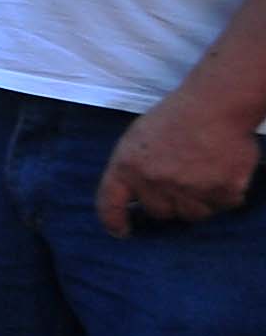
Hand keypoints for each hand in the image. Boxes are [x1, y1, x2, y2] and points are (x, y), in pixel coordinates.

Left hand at [99, 82, 263, 234]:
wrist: (216, 105)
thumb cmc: (176, 117)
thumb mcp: (138, 139)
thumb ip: (132, 168)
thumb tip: (133, 196)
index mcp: (126, 165)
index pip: (109, 203)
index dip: (113, 220)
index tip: (120, 231)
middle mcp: (154, 181)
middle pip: (159, 212)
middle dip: (169, 201)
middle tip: (182, 179)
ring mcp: (189, 188)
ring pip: (193, 214)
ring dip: (199, 200)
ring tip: (204, 172)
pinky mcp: (222, 191)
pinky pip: (223, 205)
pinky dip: (226, 192)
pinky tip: (223, 170)